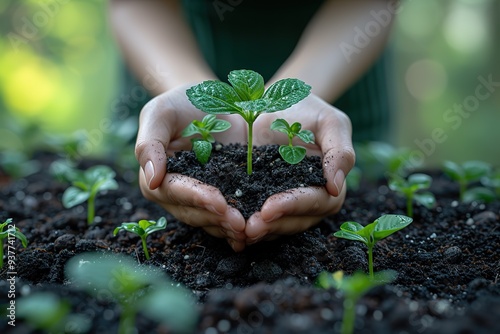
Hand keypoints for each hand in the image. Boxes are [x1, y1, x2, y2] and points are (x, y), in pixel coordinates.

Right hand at [135, 85, 248, 250]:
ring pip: (210, 220)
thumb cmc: (182, 103)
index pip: (173, 191)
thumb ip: (150, 143)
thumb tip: (152, 180)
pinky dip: (238, 224)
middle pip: (193, 212)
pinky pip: (227, 215)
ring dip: (228, 227)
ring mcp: (200, 198)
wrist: (214, 99)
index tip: (218, 201)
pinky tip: (256, 229)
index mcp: (157, 177)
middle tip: (240, 223)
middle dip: (216, 218)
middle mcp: (176, 194)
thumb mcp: (161, 112)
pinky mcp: (224, 195)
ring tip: (249, 229)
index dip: (196, 198)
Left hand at [245, 94, 354, 243]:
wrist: (274, 101)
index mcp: (328, 184)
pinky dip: (246, 224)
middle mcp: (309, 199)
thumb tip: (336, 187)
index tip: (270, 208)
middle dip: (274, 225)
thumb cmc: (307, 109)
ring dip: (260, 231)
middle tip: (249, 228)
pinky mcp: (262, 199)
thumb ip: (340, 152)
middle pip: (296, 221)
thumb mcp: (330, 122)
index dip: (293, 206)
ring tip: (239, 232)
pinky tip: (230, 227)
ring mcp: (285, 202)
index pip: (316, 202)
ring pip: (277, 226)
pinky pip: (258, 218)